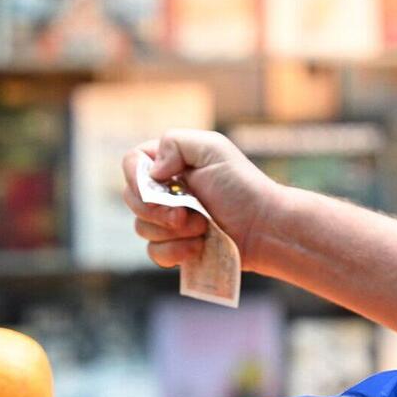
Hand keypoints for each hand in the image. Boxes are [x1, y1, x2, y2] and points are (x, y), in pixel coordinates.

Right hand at [118, 129, 281, 270]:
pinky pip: (153, 252)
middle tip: (187, 213)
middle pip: (131, 199)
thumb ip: (175, 143)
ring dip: (172, 231)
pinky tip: (198, 246)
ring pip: (141, 228)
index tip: (160, 184)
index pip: (132, 162)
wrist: (264, 228)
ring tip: (202, 228)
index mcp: (170, 162)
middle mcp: (165, 190)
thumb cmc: (242, 186)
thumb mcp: (213, 149)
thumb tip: (153, 173)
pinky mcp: (175, 247)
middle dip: (157, 210)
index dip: (136, 176)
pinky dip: (174, 252)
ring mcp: (168, 221)